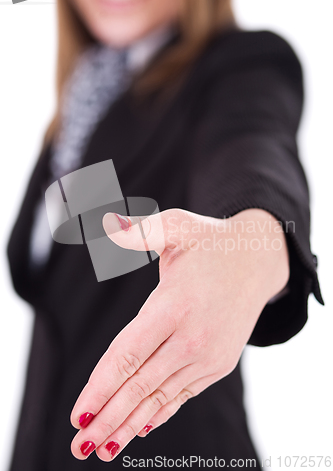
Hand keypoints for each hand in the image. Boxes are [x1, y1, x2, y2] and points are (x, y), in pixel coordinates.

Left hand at [70, 208, 288, 460]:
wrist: (258, 259)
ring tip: (103, 449)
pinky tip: (142, 429)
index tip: (78, 413)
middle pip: (141, 384)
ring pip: (160, 396)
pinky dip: (161, 412)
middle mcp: (192, 337)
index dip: (101, 386)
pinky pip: (183, 393)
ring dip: (129, 424)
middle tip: (80, 446)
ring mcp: (208, 354)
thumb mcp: (177, 227)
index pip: (129, 354)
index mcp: (175, 305)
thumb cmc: (210, 241)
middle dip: (107, 418)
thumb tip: (106, 225)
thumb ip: (141, 232)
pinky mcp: (219, 363)